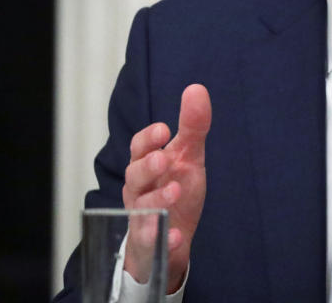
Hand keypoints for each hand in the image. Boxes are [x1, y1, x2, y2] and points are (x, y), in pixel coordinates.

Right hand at [122, 84, 210, 293]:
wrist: (169, 237)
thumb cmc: (174, 189)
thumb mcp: (188, 157)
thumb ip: (192, 126)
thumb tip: (196, 89)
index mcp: (147, 165)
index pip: (139, 148)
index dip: (148, 139)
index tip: (163, 129)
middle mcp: (139, 190)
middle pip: (135, 176)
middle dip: (147, 167)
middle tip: (163, 159)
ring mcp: (143, 217)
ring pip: (142, 208)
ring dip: (157, 199)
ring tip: (175, 191)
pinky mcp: (151, 243)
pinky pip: (153, 242)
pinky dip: (163, 238)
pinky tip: (174, 235)